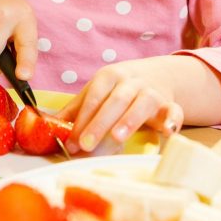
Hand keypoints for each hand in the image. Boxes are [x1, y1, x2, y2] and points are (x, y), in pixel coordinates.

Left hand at [58, 57, 185, 152]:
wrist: (158, 75)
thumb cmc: (119, 89)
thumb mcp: (97, 92)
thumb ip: (75, 109)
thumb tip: (46, 125)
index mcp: (109, 76)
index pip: (93, 98)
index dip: (82, 120)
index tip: (72, 142)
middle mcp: (131, 82)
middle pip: (115, 101)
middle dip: (100, 123)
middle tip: (87, 145)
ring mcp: (152, 92)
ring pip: (142, 104)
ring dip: (130, 120)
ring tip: (118, 137)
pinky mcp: (170, 104)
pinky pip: (174, 111)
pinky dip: (172, 121)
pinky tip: (168, 132)